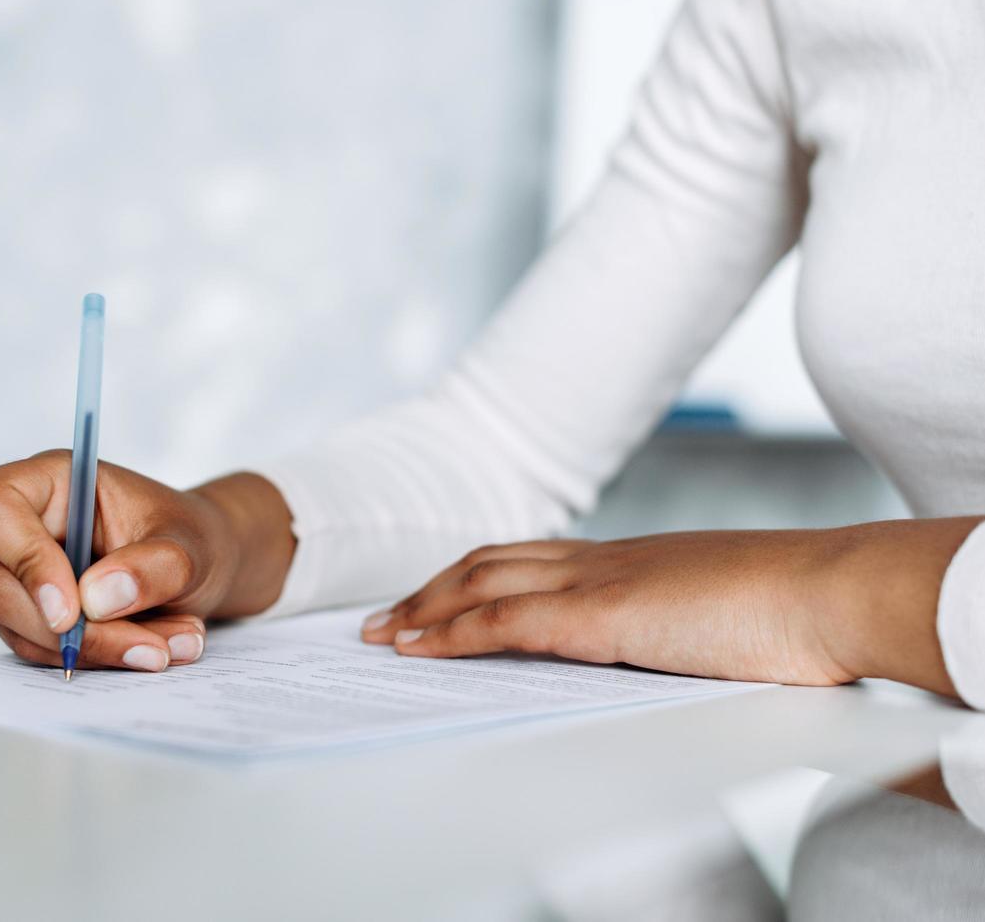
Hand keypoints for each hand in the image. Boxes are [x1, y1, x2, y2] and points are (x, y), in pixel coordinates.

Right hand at [0, 453, 293, 671]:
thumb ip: (152, 566)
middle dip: (73, 631)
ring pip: (22, 628)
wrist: (201, 566)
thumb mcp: (191, 546)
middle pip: (0, 585)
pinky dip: (98, 659)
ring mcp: (20, 573)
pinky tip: (153, 647)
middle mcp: (25, 524)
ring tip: (169, 645)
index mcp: (52, 481)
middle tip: (147, 647)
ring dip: (97, 650)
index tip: (71, 610)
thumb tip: (98, 598)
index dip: (21, 559)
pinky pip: (44, 650)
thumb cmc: (189, 536)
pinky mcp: (32, 615)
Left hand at [360, 518, 984, 693]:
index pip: (528, 561)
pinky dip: (451, 633)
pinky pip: (503, 623)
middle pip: (490, 564)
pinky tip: (418, 648)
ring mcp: (596, 583)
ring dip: (424, 609)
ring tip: (383, 634)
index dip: (474, 577)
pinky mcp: (600, 616)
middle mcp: (600, 562)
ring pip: (482, 585)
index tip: (437, 598)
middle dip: (430, 590)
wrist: (831, 591)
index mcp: (627, 562)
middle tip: (386, 618)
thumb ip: (668, 630)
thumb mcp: (712, 620)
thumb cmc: (792, 612)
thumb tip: (650, 653)